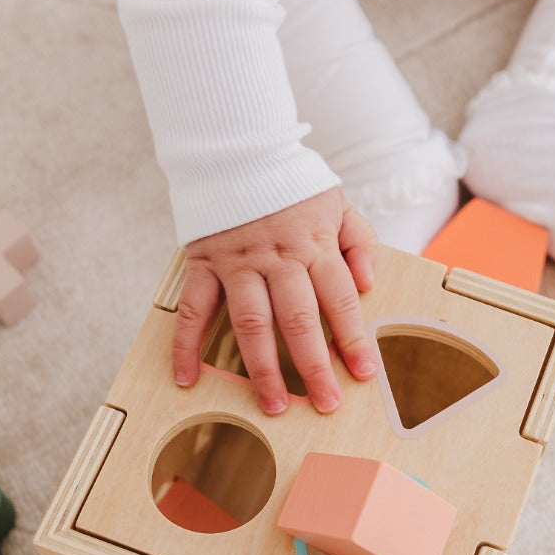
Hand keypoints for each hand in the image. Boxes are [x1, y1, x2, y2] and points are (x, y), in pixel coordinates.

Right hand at [173, 188, 380, 415]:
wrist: (237, 148)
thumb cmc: (291, 183)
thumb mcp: (337, 202)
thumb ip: (358, 241)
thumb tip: (368, 283)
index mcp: (314, 244)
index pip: (339, 298)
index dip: (353, 337)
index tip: (364, 373)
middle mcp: (277, 258)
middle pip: (298, 319)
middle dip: (313, 365)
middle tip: (324, 403)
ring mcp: (237, 263)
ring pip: (250, 323)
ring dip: (261, 368)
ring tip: (273, 406)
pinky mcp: (204, 263)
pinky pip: (193, 309)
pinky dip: (186, 345)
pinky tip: (186, 377)